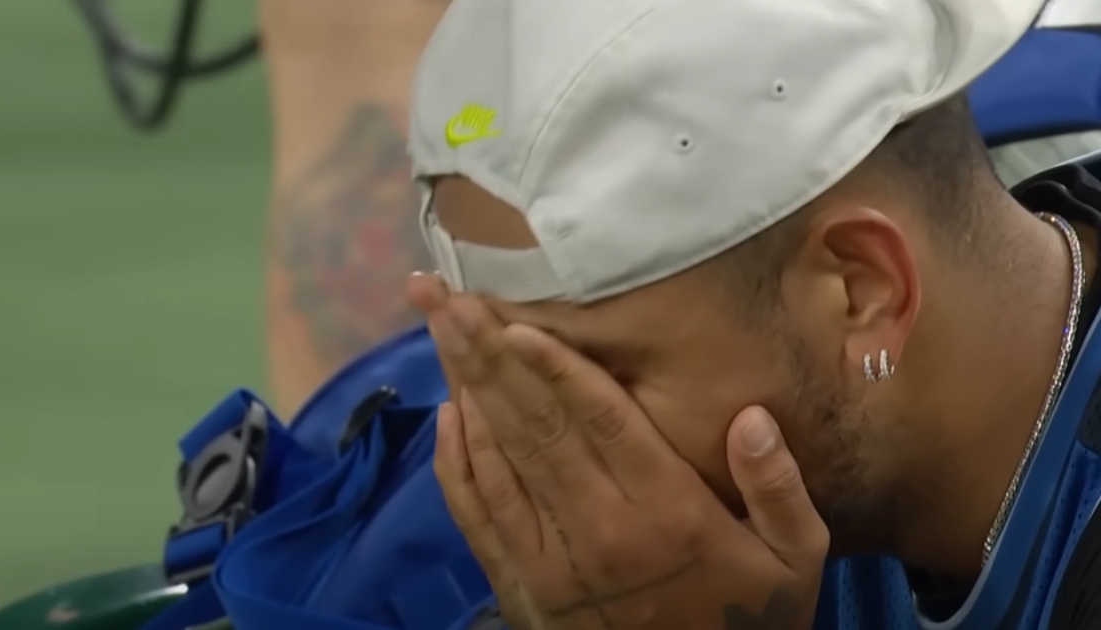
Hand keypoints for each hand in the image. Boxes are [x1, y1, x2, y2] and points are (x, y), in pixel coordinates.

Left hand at [417, 285, 827, 629]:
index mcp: (665, 510)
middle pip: (534, 424)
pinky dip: (457, 460)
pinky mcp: (523, 580)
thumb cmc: (750, 616)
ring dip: (464, 388)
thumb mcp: (796, 558)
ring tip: (438, 327)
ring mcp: (551, 555)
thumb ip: (777, 487)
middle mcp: (597, 525)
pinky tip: (446, 412)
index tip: (512, 318)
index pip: (600, 421)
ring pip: (498, 456)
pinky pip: (479, 512)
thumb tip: (752, 416)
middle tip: (447, 296)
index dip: (555, 367)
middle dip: (487, 354)